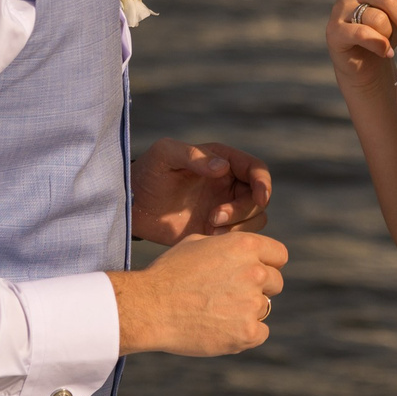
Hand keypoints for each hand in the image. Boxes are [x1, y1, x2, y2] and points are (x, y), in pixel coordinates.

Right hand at [110, 229, 288, 355]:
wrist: (149, 307)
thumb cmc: (168, 273)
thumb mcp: (197, 244)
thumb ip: (228, 247)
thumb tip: (242, 254)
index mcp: (245, 246)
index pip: (279, 255)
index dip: (267, 264)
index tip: (254, 273)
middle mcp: (255, 272)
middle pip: (276, 283)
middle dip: (259, 288)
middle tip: (230, 296)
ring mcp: (252, 303)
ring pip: (264, 308)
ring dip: (246, 311)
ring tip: (215, 313)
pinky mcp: (247, 332)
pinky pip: (260, 333)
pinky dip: (244, 334)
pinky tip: (220, 329)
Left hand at [132, 139, 271, 242]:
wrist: (132, 205)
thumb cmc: (147, 173)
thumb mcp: (165, 155)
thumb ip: (193, 157)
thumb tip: (223, 167)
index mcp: (222, 161)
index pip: (256, 170)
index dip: (264, 183)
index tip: (260, 198)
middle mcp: (228, 184)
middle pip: (258, 199)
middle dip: (243, 210)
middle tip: (214, 217)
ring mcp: (224, 208)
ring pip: (254, 219)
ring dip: (240, 227)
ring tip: (210, 230)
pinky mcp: (216, 230)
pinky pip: (238, 237)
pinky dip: (230, 239)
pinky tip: (208, 238)